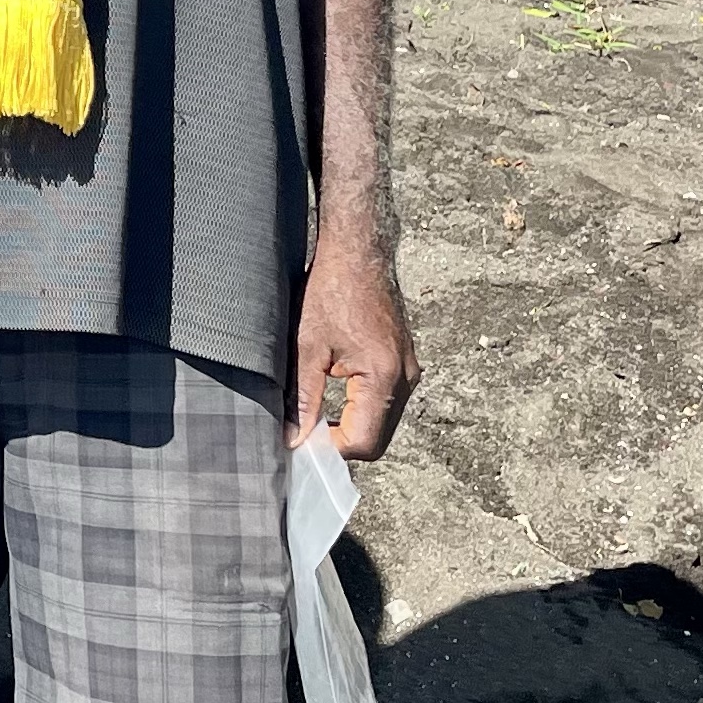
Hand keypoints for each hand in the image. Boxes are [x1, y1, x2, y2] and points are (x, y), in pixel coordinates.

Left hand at [290, 234, 417, 458]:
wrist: (357, 251)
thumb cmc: (330, 290)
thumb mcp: (307, 346)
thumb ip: (302, 398)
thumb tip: (292, 439)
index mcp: (384, 377)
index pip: (363, 442)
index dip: (329, 450)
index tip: (301, 445)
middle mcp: (406, 379)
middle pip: (378, 440)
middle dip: (341, 444)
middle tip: (305, 437)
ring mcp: (409, 371)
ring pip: (384, 423)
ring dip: (352, 428)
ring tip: (316, 421)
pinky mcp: (404, 363)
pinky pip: (387, 403)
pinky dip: (363, 411)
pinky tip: (335, 403)